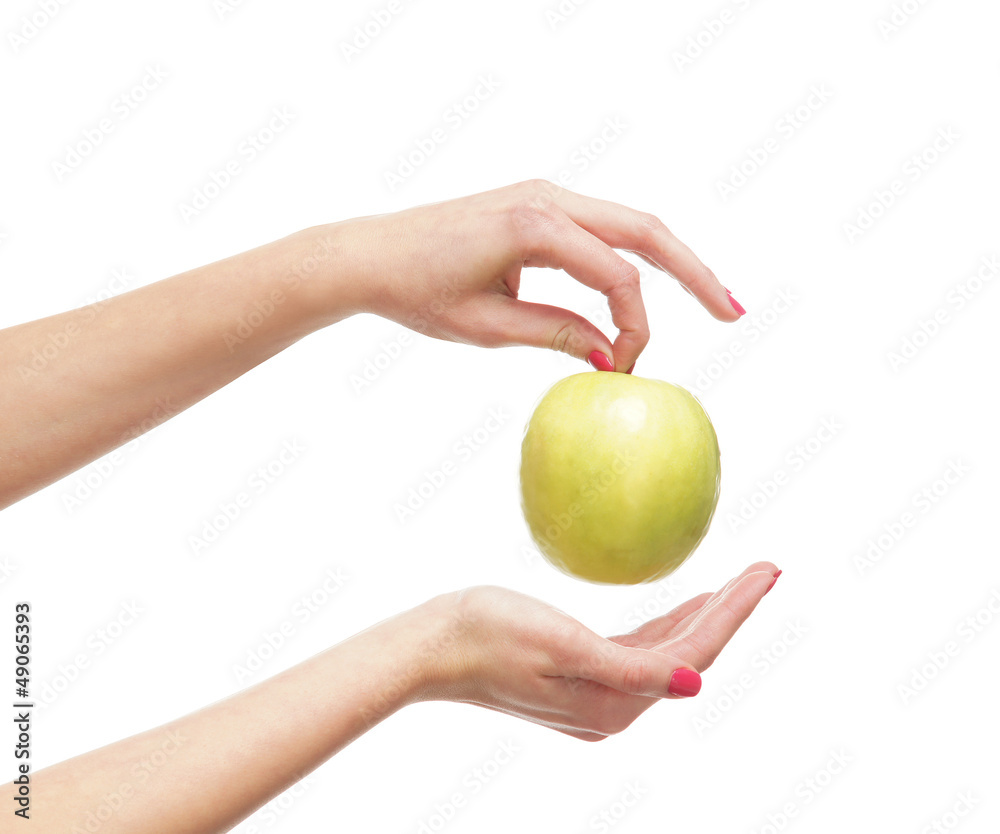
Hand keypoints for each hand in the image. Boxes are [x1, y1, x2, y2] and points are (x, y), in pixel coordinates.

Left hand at [332, 180, 743, 371]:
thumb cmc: (417, 290)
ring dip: (670, 261)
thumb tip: (612, 355)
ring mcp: (543, 196)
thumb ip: (555, 334)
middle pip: (644, 231)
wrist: (371, 255)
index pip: (616, 276)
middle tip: (734, 312)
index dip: (634, 325)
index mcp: (534, 224)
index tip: (626, 369)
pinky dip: (631, 257)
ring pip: (628, 225)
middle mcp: (546, 198)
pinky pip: (599, 230)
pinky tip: (650, 286)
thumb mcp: (487, 326)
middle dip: (694, 273)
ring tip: (713, 298)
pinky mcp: (536, 206)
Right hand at [416, 562, 778, 740]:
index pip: (694, 654)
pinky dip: (668, 625)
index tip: (767, 571)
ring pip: (668, 652)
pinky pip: (639, 651)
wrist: (431, 648)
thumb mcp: (561, 645)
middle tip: (766, 567)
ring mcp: (596, 697)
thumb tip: (692, 685)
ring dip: (703, 617)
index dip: (735, 613)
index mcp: (614, 702)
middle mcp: (613, 707)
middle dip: (730, 610)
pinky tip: (682, 605)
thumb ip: (629, 669)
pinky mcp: (580, 680)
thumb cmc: (487, 634)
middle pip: (689, 654)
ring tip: (738, 582)